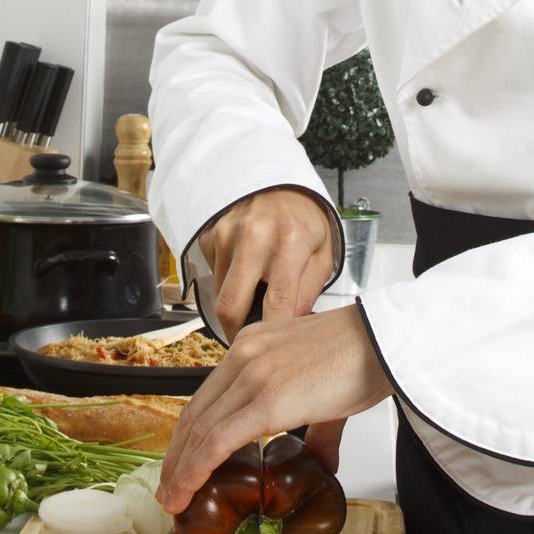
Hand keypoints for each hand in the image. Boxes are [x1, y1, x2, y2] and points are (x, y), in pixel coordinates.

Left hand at [155, 303, 391, 514]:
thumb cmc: (364, 357)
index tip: (182, 462)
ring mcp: (252, 374)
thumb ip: (316, 428)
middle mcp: (244, 355)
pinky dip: (196, 469)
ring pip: (200, 429)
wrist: (385, 340)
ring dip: (181, 469)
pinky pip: (218, 440)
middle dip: (177, 455)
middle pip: (195, 413)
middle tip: (170, 488)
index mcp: (253, 346)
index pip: (208, 396)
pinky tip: (188, 490)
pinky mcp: (266, 398)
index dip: (189, 434)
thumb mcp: (326, 393)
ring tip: (174, 499)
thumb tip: (320, 461)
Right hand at [198, 186, 336, 339]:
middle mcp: (253, 236)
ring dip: (235, 304)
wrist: (279, 181)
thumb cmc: (304, 219)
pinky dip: (228, 282)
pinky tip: (246, 270)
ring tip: (256, 295)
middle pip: (230, 308)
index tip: (273, 352)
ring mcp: (227, 234)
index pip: (276, 306)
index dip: (272, 335)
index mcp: (290, 242)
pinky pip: (214, 275)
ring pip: (219, 294)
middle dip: (237, 333)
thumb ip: (308, 293)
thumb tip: (289, 329)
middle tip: (250, 340)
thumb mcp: (322, 253)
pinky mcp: (211, 234)